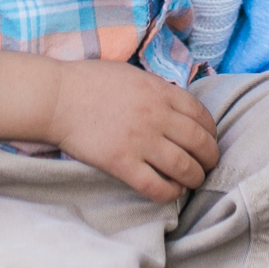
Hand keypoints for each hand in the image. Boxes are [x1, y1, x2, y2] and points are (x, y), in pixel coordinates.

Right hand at [46, 59, 219, 202]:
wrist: (57, 98)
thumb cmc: (90, 82)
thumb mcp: (132, 74)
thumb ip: (158, 90)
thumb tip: (176, 107)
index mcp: (160, 91)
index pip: (202, 115)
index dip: (211, 132)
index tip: (208, 141)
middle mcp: (156, 116)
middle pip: (200, 143)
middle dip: (210, 158)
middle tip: (207, 165)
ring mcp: (140, 141)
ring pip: (184, 168)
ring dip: (195, 178)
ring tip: (192, 181)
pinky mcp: (122, 164)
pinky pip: (157, 186)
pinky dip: (171, 192)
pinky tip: (171, 190)